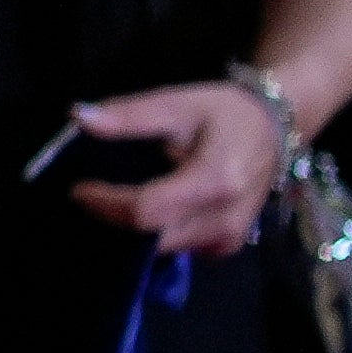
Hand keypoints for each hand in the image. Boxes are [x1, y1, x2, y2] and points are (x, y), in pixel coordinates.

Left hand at [63, 80, 287, 258]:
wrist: (273, 129)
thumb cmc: (225, 113)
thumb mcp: (178, 103)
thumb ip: (130, 115)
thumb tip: (79, 118)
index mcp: (216, 182)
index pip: (146, 211)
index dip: (105, 204)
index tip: (78, 189)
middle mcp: (223, 221)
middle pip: (150, 237)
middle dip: (113, 220)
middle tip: (90, 195)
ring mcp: (226, 240)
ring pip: (160, 250)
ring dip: (131, 230)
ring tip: (111, 200)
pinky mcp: (224, 247)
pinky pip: (176, 249)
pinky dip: (153, 234)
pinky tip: (142, 211)